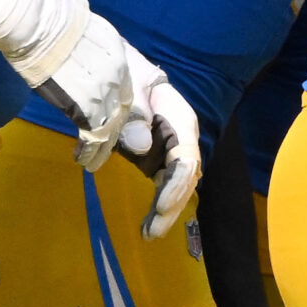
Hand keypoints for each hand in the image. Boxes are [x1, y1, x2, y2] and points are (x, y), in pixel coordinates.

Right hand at [0, 0, 136, 164]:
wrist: (38, 24)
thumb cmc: (52, 22)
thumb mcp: (85, 32)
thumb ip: (92, 51)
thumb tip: (83, 55)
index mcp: (118, 55)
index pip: (126, 89)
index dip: (119, 108)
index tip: (111, 120)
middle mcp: (118, 76)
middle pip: (124, 111)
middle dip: (115, 131)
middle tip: (105, 146)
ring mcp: (104, 92)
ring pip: (112, 127)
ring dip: (103, 148)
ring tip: (94, 161)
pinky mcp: (86, 107)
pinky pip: (94, 135)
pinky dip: (90, 151)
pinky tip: (84, 159)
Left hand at [118, 52, 200, 237]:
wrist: (120, 73)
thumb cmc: (127, 77)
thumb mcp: (129, 91)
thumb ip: (134, 117)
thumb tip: (141, 146)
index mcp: (180, 120)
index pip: (187, 158)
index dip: (176, 185)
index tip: (161, 206)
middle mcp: (181, 139)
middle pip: (185, 178)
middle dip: (172, 205)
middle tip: (153, 231)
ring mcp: (170, 151)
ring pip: (176, 186)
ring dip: (165, 211)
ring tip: (148, 233)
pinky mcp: (156, 159)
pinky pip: (161, 185)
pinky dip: (155, 205)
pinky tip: (146, 224)